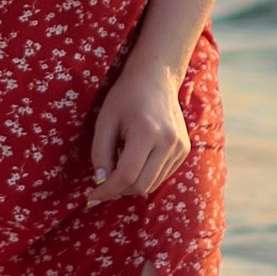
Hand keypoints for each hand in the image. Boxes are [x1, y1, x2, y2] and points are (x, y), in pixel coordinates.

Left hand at [88, 59, 190, 202]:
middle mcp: (168, 142)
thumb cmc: (125, 97)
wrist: (155, 78)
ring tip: (120, 162)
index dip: (107, 190)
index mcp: (146, 132)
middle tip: (103, 183)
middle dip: (119, 190)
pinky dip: (145, 176)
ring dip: (132, 184)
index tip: (92, 196)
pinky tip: (136, 159)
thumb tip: (101, 182)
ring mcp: (180, 148)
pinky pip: (162, 176)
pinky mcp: (184, 151)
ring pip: (152, 185)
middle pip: (141, 186)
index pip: (127, 176)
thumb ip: (100, 153)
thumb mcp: (104, 121)